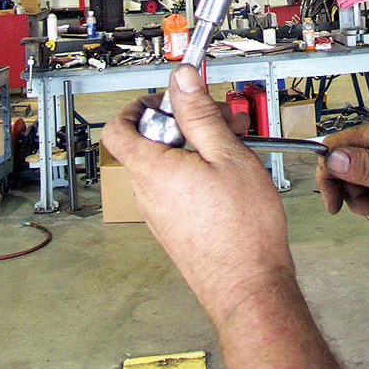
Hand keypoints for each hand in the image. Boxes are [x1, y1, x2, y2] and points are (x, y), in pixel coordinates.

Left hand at [101, 65, 295, 327]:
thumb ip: (199, 114)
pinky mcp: (175, 227)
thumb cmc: (242, 231)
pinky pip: (176, 186)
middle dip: (184, 121)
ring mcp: (160, 213)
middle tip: (217, 116)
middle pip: (148, 142)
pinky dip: (197, 168)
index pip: (118, 128)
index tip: (166, 96)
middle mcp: (148, 194)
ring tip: (233, 142)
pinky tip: (230, 170)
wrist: (250, 287)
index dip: (137, 104)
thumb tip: (181, 81)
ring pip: (166, 163)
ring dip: (196, 144)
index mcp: (152, 171)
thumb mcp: (227, 154)